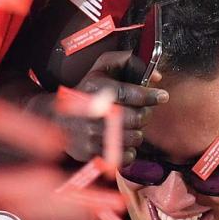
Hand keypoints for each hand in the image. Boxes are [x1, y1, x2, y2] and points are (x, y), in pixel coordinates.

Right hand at [53, 49, 167, 164]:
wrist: (56, 118)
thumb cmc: (86, 90)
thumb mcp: (102, 68)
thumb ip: (129, 62)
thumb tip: (156, 76)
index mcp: (95, 90)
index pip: (129, 94)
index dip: (149, 95)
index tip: (162, 96)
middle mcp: (92, 114)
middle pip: (134, 118)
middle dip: (144, 114)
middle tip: (143, 112)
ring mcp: (91, 136)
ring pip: (132, 138)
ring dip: (138, 132)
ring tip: (130, 125)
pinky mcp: (91, 154)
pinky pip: (123, 157)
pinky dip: (129, 150)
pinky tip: (124, 140)